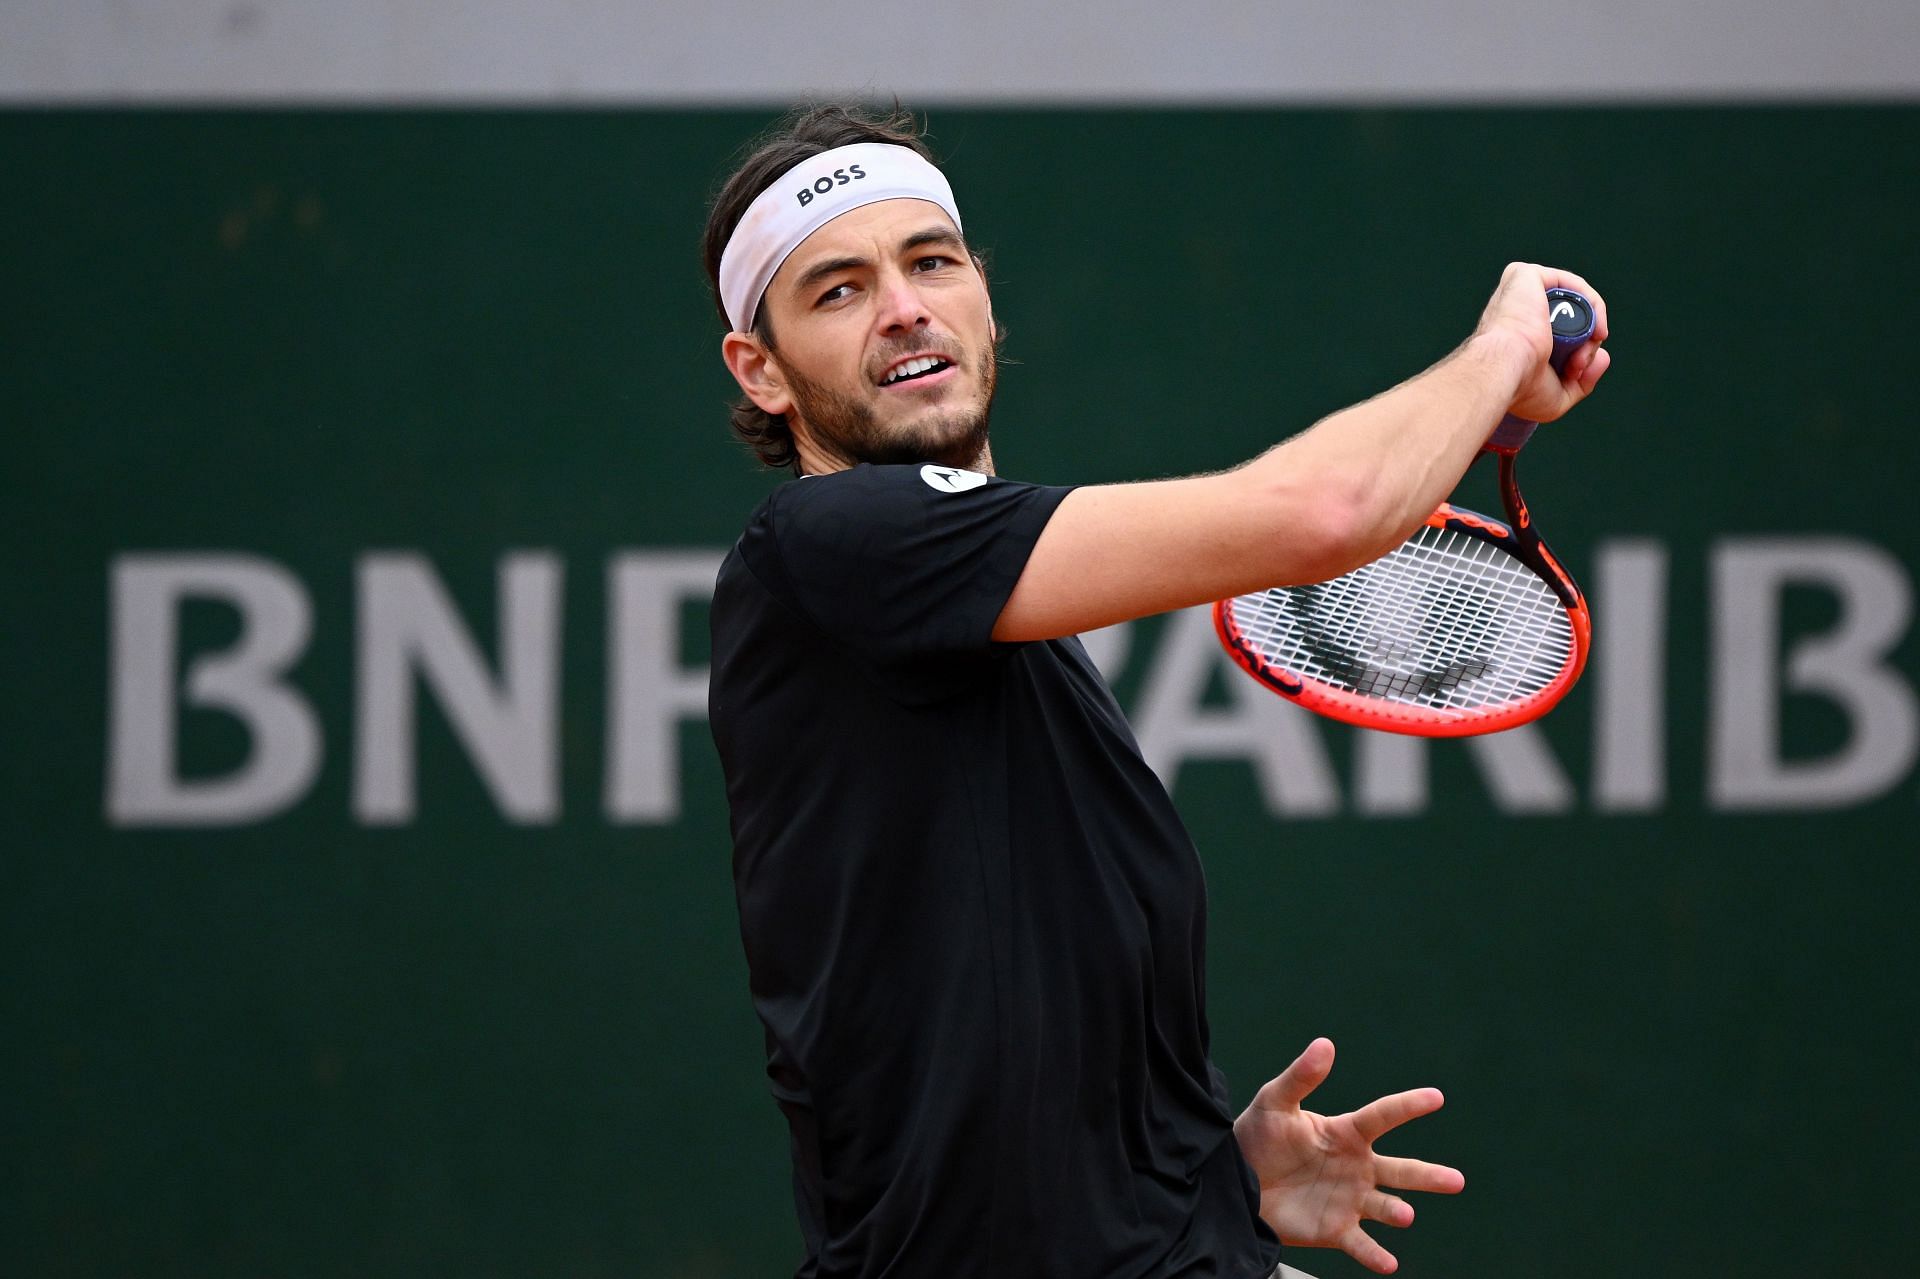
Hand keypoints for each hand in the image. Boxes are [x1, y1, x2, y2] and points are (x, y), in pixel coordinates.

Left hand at [1232, 1038, 1463, 1274]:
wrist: (1238, 1181)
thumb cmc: (1258, 1136)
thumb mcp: (1275, 1102)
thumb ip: (1301, 1077)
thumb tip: (1324, 1044)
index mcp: (1347, 1134)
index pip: (1383, 1116)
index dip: (1408, 1105)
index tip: (1436, 1096)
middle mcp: (1357, 1167)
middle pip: (1400, 1171)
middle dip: (1429, 1176)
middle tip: (1457, 1181)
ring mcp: (1350, 1200)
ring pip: (1386, 1207)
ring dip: (1397, 1212)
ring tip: (1405, 1215)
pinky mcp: (1335, 1229)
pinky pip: (1361, 1244)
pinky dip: (1375, 1255)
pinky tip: (1389, 1263)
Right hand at [1473, 260, 1611, 423]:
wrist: (1505, 370)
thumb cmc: (1520, 388)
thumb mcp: (1557, 398)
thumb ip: (1583, 382)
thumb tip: (1603, 357)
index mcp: (1515, 336)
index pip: (1556, 335)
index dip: (1576, 353)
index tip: (1575, 374)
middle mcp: (1515, 312)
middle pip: (1568, 319)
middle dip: (1584, 343)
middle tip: (1579, 365)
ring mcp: (1519, 292)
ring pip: (1572, 303)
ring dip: (1590, 328)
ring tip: (1585, 351)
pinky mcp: (1525, 275)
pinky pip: (1572, 284)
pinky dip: (1593, 304)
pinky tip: (1597, 328)